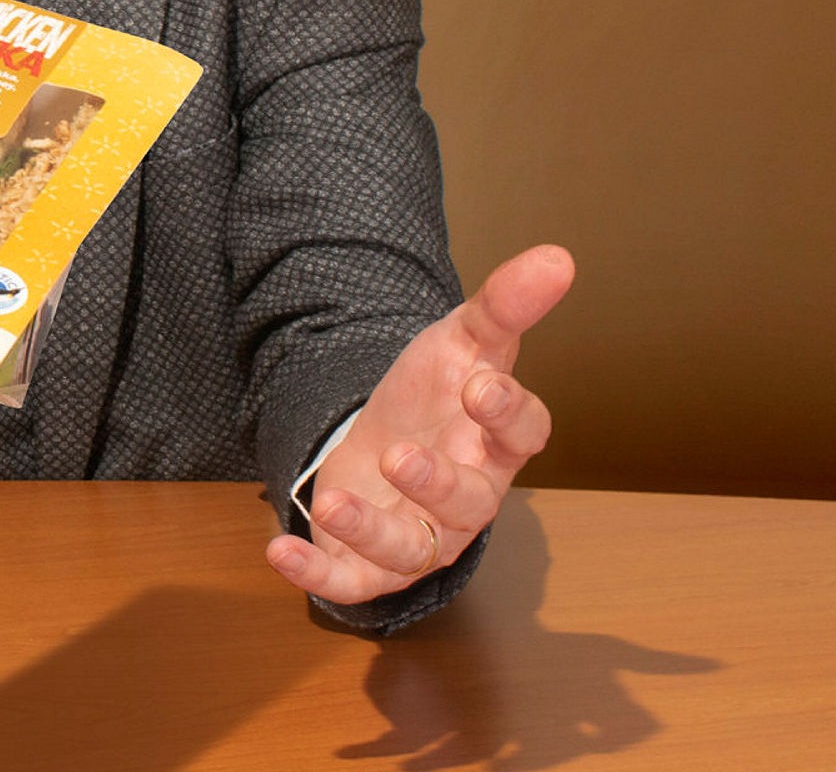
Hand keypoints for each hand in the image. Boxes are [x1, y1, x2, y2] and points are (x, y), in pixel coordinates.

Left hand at [267, 244, 574, 604]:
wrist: (379, 440)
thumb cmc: (434, 398)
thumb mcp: (463, 341)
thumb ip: (505, 304)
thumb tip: (558, 255)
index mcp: (495, 442)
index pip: (522, 435)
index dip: (505, 413)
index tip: (478, 385)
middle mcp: (466, 498)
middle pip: (468, 503)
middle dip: (436, 483)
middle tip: (401, 455)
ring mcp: (419, 535)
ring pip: (409, 549)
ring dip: (372, 528)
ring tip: (333, 500)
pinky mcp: (369, 564)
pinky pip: (349, 580)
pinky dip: (316, 572)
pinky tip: (278, 550)